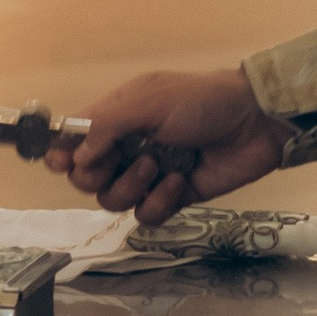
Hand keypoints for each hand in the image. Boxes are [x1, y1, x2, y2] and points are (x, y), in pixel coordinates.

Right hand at [46, 69, 288, 225]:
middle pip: (85, 178)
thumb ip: (107, 125)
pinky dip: (158, 201)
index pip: (74, 141)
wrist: (256, 122)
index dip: (61, 154)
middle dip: (95, 176)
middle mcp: (127, 147)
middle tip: (118, 162)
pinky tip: (179, 181)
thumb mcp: (150, 101)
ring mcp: (149, 175)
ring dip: (130, 186)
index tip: (61, 163)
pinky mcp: (173, 197)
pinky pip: (146, 214)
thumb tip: (76, 156)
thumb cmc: (202, 101)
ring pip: (112, 200)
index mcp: (117, 117)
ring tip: (158, 165)